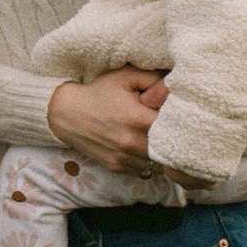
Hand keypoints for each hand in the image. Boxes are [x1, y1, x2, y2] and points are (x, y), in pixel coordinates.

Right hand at [44, 67, 167, 171]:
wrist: (67, 113)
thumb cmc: (100, 92)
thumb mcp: (126, 77)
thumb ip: (154, 80)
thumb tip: (175, 88)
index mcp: (137, 119)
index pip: (174, 128)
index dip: (179, 122)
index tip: (178, 116)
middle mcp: (131, 143)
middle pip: (168, 150)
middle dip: (173, 140)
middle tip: (172, 128)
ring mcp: (124, 158)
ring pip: (158, 164)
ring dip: (160, 153)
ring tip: (155, 136)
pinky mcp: (117, 167)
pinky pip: (143, 169)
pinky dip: (146, 160)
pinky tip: (140, 144)